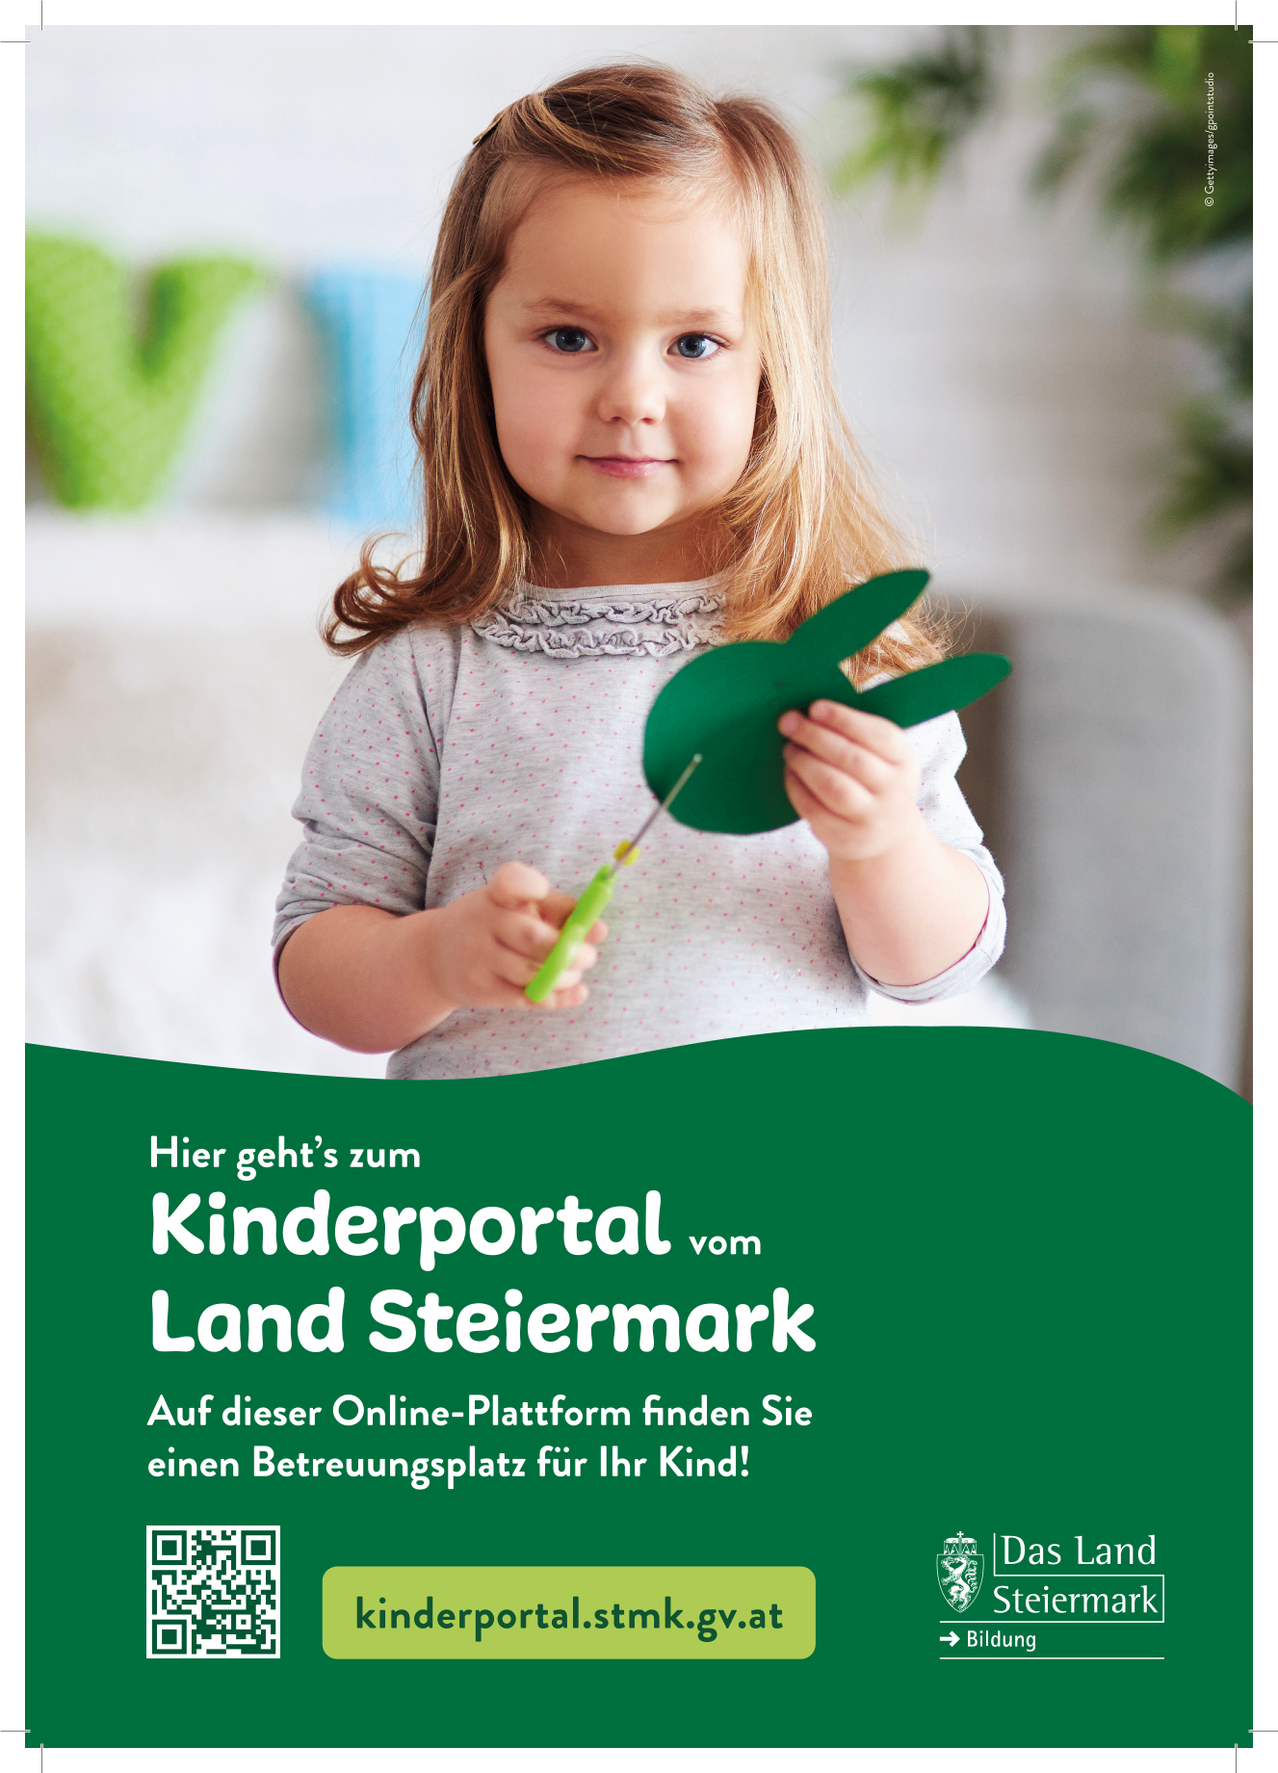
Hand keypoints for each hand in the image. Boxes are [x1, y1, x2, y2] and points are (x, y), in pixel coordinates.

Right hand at [423, 861, 607, 1012]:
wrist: (435, 958)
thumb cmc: (491, 924)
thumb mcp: (514, 906)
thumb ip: (559, 910)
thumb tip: (600, 929)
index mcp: (495, 896)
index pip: (509, 882)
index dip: (530, 885)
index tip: (544, 891)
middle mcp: (483, 924)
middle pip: (531, 937)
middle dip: (569, 949)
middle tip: (590, 956)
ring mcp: (479, 959)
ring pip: (532, 973)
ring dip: (566, 975)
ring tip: (575, 972)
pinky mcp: (482, 991)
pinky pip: (527, 998)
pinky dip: (559, 998)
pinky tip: (578, 992)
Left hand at [778, 700, 921, 861]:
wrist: (882, 834)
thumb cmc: (873, 780)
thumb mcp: (881, 757)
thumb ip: (855, 734)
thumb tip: (809, 713)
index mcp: (905, 761)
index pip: (879, 736)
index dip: (844, 719)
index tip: (815, 707)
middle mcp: (895, 791)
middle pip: (851, 758)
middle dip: (815, 736)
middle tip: (788, 722)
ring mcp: (872, 818)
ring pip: (832, 785)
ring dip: (804, 762)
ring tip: (790, 748)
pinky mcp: (846, 838)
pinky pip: (814, 809)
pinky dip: (796, 787)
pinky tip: (790, 772)